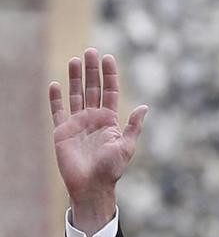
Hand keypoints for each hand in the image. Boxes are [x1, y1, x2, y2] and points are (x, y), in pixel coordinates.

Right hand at [49, 49, 147, 235]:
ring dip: (75, 78)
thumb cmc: (111, 169)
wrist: (92, 186)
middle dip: (92, 70)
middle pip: (92, 89)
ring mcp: (77, 124)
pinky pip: (57, 111)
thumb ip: (134, 126)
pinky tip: (55, 84)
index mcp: (109, 122)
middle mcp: (93, 119)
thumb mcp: (126, 147)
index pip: (109, 93)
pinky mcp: (62, 131)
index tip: (108, 58)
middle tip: (90, 51)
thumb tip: (145, 107)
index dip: (109, 76)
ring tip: (75, 60)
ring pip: (75, 95)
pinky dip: (55, 98)